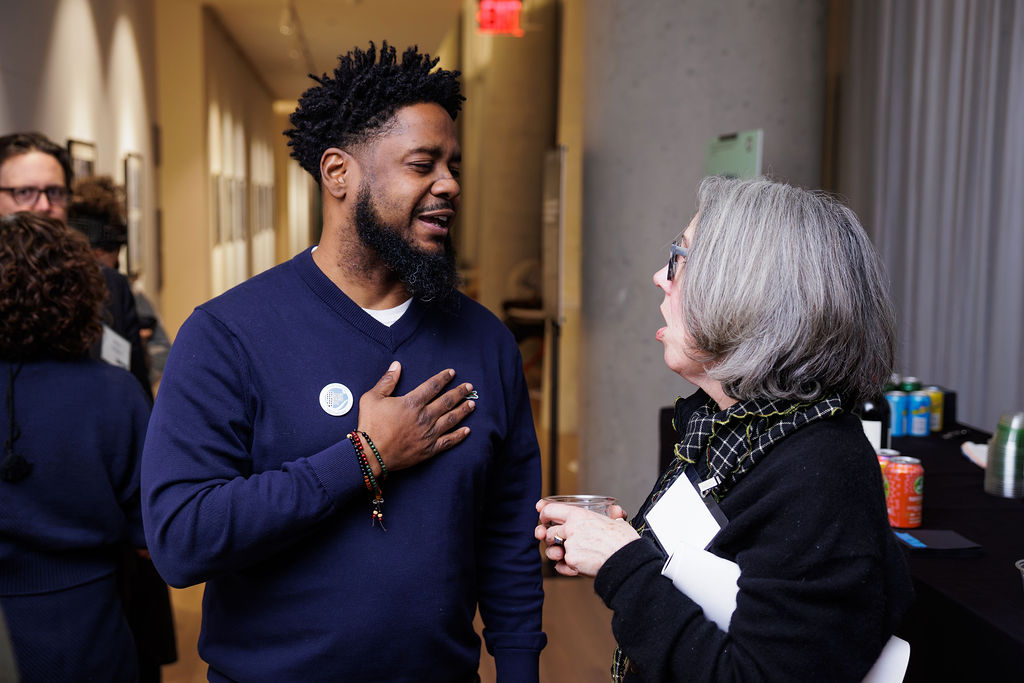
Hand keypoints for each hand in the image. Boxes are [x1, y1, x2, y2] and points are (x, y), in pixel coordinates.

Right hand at [357, 362, 474, 472]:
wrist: (370, 454)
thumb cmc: (370, 425)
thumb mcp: (372, 398)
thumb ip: (387, 381)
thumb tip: (396, 365)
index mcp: (412, 403)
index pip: (433, 386)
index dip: (443, 378)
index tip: (452, 373)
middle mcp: (424, 417)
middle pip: (447, 401)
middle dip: (459, 392)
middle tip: (469, 387)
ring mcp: (429, 434)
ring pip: (451, 419)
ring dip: (463, 410)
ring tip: (472, 404)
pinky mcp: (429, 449)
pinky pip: (448, 441)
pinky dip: (459, 435)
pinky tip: (467, 430)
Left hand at [534, 500, 639, 576]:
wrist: (628, 560)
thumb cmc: (625, 542)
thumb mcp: (618, 521)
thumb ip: (612, 515)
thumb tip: (616, 511)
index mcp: (579, 515)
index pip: (550, 510)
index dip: (543, 513)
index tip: (542, 516)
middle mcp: (571, 529)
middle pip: (547, 531)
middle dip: (548, 537)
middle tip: (554, 540)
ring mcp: (570, 546)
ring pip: (551, 549)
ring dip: (555, 553)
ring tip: (564, 555)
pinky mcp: (572, 562)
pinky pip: (560, 566)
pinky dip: (564, 568)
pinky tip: (572, 566)